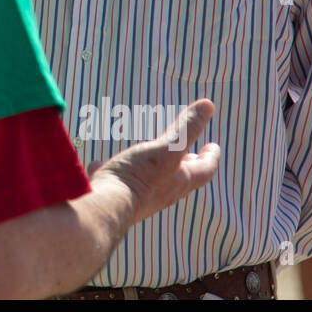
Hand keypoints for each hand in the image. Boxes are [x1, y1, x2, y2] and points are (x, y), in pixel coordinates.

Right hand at [85, 99, 219, 225]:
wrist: (107, 206)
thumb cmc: (140, 177)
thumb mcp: (167, 148)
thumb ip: (186, 128)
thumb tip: (209, 104)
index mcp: (180, 181)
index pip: (205, 169)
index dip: (211, 156)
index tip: (213, 145)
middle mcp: (164, 193)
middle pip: (182, 179)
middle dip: (187, 165)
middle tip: (190, 154)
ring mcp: (140, 199)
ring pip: (153, 183)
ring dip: (157, 171)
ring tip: (152, 158)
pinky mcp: (116, 199)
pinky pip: (117, 184)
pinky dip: (115, 173)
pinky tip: (99, 164)